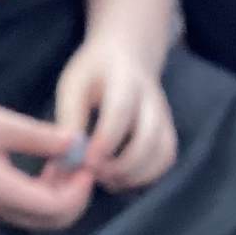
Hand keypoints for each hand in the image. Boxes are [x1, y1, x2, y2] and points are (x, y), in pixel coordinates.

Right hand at [0, 99, 94, 232]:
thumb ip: (40, 137)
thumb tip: (78, 143)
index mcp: (4, 193)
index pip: (58, 208)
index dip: (80, 190)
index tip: (86, 162)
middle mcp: (2, 209)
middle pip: (56, 221)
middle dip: (77, 196)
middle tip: (81, 163)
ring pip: (45, 218)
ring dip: (63, 194)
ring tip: (65, 159)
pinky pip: (30, 209)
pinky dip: (47, 192)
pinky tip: (48, 164)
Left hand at [55, 36, 178, 192]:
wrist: (129, 54)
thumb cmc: (95, 72)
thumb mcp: (74, 85)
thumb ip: (70, 119)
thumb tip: (68, 158)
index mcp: (125, 79)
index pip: (120, 112)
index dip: (106, 140)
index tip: (87, 161)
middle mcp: (152, 99)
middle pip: (149, 138)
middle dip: (122, 165)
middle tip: (94, 173)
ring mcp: (165, 117)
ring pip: (162, 153)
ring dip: (136, 175)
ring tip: (107, 179)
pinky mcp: (168, 131)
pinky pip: (165, 160)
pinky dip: (145, 176)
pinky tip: (120, 178)